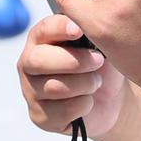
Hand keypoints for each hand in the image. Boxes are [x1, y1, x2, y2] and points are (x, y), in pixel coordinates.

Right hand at [18, 13, 125, 137]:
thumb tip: (86, 24)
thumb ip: (88, 31)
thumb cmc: (100, 66)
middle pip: (38, 60)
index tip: (79, 30)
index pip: (42, 30)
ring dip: (84, 84)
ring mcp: (31, 91)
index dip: (59, 28)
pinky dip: (83, 105)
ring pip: (54, 87)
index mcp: (40, 39)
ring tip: (96, 82)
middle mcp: (29, 64)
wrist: (111, 99)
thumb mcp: (98, 43)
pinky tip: (88, 101)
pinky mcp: (39, 116)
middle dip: (74, 61)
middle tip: (98, 61)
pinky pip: (62, 111)